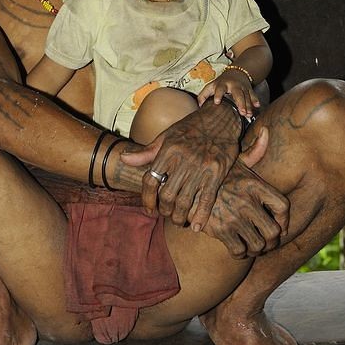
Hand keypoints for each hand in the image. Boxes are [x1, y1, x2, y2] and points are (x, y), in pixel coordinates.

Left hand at [121, 102, 248, 228]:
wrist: (220, 117)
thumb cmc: (191, 127)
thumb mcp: (167, 135)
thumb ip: (147, 152)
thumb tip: (124, 159)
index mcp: (169, 150)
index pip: (150, 179)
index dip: (146, 198)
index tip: (148, 209)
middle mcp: (184, 159)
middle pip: (167, 194)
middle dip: (164, 210)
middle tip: (165, 214)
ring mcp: (201, 167)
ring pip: (185, 201)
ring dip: (179, 216)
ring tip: (178, 220)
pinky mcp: (217, 172)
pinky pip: (207, 199)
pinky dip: (201, 215)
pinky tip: (196, 226)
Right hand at [195, 131, 289, 256]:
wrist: (183, 179)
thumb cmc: (212, 168)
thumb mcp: (233, 158)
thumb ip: (254, 150)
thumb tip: (266, 132)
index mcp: (254, 184)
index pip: (282, 206)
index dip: (285, 220)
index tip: (280, 226)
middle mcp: (247, 201)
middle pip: (273, 231)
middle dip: (272, 241)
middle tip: (267, 242)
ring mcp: (234, 216)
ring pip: (258, 244)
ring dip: (257, 249)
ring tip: (252, 246)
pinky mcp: (219, 229)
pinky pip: (239, 250)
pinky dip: (240, 253)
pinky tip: (236, 247)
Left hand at [197, 70, 258, 119]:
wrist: (237, 71)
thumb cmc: (221, 82)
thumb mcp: (211, 85)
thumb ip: (203, 94)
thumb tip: (199, 105)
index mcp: (222, 84)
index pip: (219, 89)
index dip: (218, 95)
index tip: (216, 102)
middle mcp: (233, 85)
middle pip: (237, 94)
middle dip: (239, 103)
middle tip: (241, 112)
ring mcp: (242, 87)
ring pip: (246, 96)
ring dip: (248, 105)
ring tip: (248, 114)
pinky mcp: (249, 89)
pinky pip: (253, 95)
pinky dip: (255, 100)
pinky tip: (257, 106)